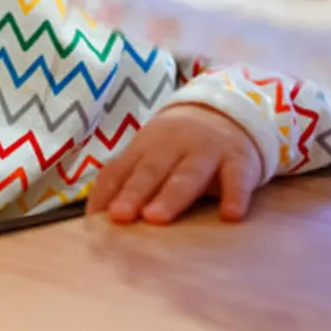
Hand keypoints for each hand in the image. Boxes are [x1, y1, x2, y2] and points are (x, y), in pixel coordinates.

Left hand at [86, 106, 262, 225]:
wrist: (226, 112)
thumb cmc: (176, 147)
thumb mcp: (148, 155)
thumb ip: (122, 180)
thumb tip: (92, 217)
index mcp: (146, 146)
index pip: (122, 169)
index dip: (110, 191)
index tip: (98, 217)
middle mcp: (174, 146)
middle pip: (152, 170)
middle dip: (135, 192)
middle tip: (120, 215)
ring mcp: (206, 152)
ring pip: (188, 174)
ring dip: (172, 195)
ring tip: (157, 217)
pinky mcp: (238, 161)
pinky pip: (236, 179)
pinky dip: (234, 195)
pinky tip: (230, 215)